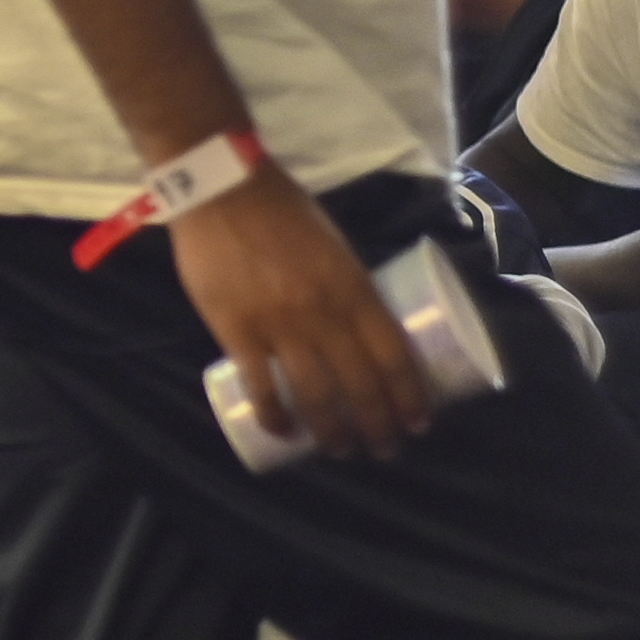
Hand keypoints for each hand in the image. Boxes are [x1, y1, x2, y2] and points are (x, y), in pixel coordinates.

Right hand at [164, 165, 427, 460]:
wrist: (221, 188)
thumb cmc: (283, 212)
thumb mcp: (334, 245)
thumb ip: (345, 286)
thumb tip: (358, 329)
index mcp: (354, 287)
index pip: (394, 355)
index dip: (410, 396)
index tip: (418, 424)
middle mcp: (324, 312)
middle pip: (361, 385)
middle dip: (378, 426)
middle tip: (383, 450)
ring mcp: (279, 325)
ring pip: (315, 395)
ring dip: (332, 432)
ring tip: (340, 451)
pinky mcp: (236, 329)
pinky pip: (261, 385)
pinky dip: (275, 416)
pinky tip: (283, 433)